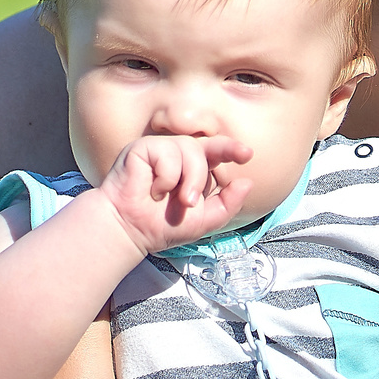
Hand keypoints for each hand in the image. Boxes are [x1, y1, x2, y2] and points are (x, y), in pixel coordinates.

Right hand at [99, 134, 256, 250]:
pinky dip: (164, 179)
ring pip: (189, 150)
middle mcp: (180, 154)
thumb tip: (248, 182)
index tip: (247, 154)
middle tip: (189, 202)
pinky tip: (151, 190)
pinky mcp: (143, 147)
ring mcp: (162, 148)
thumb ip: (227, 203)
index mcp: (194, 168)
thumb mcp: (203, 220)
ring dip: (185, 181)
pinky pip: (167, 155)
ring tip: (168, 199)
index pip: (217, 152)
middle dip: (201, 176)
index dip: (232, 149)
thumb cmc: (162, 225)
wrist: (130, 231)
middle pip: (206, 148)